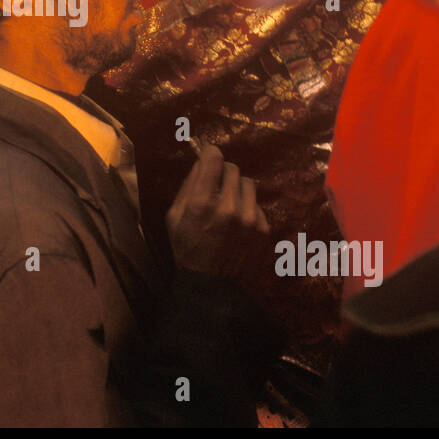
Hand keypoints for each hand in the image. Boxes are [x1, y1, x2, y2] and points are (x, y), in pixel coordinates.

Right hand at [165, 142, 269, 285]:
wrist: (211, 285)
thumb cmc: (187, 248)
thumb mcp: (174, 217)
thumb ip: (187, 187)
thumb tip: (200, 163)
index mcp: (202, 202)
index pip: (214, 159)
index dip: (211, 153)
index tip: (209, 155)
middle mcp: (228, 206)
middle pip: (233, 169)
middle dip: (223, 174)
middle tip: (216, 185)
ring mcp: (249, 218)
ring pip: (248, 184)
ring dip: (237, 189)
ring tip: (229, 205)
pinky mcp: (263, 228)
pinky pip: (257, 205)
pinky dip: (247, 209)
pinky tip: (238, 224)